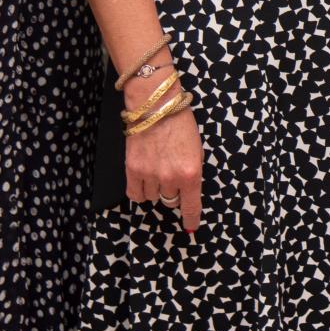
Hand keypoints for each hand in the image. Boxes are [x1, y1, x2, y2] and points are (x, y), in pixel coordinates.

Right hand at [125, 75, 202, 233]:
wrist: (155, 105)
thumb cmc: (181, 124)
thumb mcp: (197, 150)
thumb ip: (193, 173)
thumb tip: (188, 194)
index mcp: (191, 173)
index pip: (191, 207)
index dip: (191, 218)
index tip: (191, 226)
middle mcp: (170, 177)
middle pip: (170, 202)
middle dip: (173, 193)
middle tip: (171, 176)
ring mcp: (150, 175)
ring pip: (152, 198)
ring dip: (156, 189)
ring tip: (157, 170)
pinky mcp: (132, 170)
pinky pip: (135, 195)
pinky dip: (140, 190)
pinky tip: (144, 179)